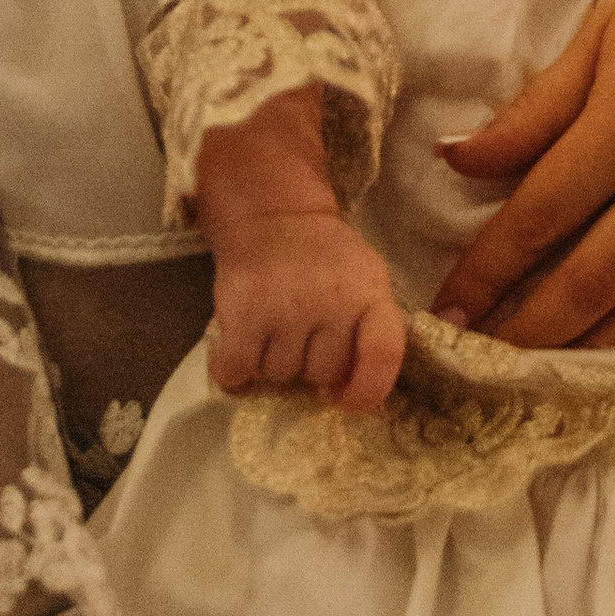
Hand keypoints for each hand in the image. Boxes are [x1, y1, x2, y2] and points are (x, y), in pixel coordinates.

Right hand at [210, 213, 407, 411]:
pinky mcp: (243, 316)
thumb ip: (369, 330)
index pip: (382, 355)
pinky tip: (238, 351)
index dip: (367, 390)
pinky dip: (232, 372)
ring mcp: (286, 310)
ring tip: (271, 330)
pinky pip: (237, 372)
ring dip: (271, 364)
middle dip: (309, 365)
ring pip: (280, 376)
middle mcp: (331, 303)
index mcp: (370, 294)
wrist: (272, 215)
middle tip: (299, 336)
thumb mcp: (364, 280)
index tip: (346, 400)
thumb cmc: (323, 257)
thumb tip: (346, 392)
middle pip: (322, 374)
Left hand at [431, 0, 614, 349]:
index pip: (545, 208)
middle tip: (490, 361)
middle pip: (602, 272)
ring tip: (552, 371)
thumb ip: (537, 108)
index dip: (491, 268)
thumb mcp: (608, 30)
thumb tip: (454, 159)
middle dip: (537, 328)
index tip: (448, 310)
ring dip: (602, 347)